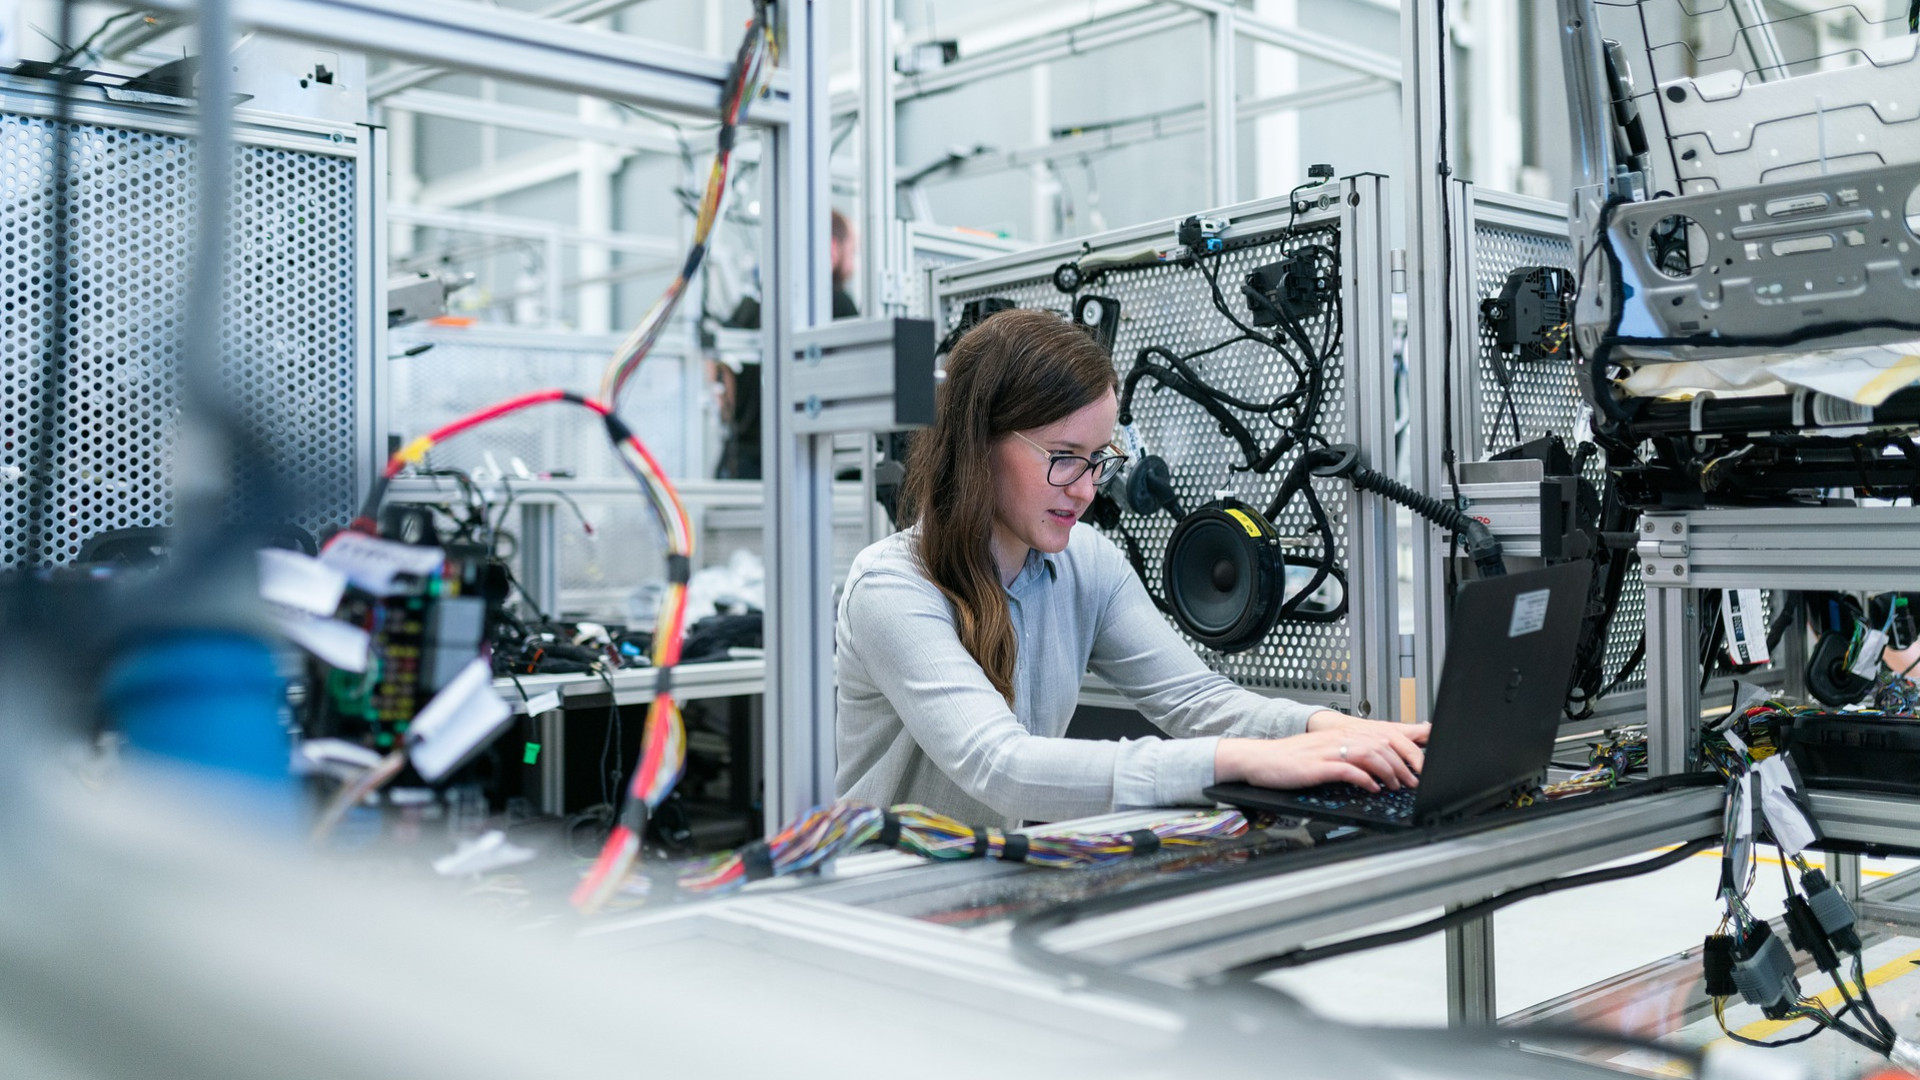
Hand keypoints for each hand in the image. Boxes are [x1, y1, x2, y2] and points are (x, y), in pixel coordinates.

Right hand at [1216, 718, 1429, 792]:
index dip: (1404, 751)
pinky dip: (1365, 779)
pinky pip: (1348, 770)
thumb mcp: (1323, 752)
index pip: (1383, 736)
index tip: (1416, 767)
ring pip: (1370, 754)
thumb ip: (1349, 756)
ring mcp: (1328, 751)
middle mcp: (1337, 738)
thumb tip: (1375, 767)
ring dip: (1388, 771)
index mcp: (1341, 734)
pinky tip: (1372, 788)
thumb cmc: (1289, 759)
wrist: (1260, 759)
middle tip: (1412, 781)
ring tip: (1396, 785)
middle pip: (1381, 744)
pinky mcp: (1318, 766)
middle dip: (1403, 764)